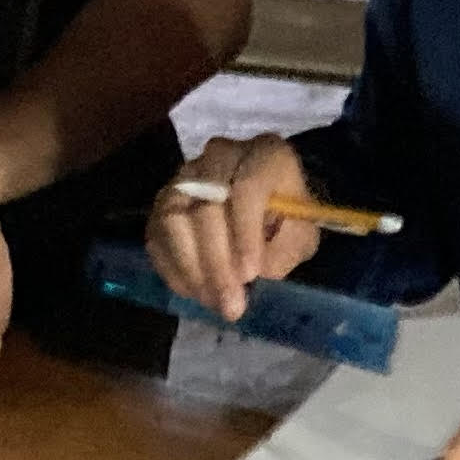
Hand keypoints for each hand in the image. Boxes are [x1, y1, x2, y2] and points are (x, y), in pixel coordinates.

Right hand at [146, 134, 321, 320]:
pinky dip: (173, 268)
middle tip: (231, 304)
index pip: (247, 188)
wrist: (265, 202)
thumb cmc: (288, 218)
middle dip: (218, 262)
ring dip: (192, 268)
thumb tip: (257, 272)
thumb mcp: (302, 233)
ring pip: (174, 219)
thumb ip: (287, 248)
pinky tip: (195, 292)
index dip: (246, 234)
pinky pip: (156, 235)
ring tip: (212, 301)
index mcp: (265, 155)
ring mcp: (185, 177)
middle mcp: (220, 156)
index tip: (251, 275)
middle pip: (206, 206)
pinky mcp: (163, 201)